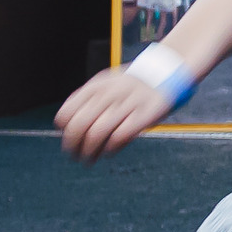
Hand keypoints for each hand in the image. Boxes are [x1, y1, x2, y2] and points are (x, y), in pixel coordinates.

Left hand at [55, 68, 172, 163]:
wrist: (167, 71)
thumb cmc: (133, 85)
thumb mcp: (107, 83)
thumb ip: (88, 100)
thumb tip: (66, 126)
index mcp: (96, 87)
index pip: (66, 114)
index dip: (64, 130)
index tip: (69, 138)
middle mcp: (109, 95)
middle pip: (78, 126)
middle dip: (72, 146)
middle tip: (74, 156)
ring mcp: (127, 104)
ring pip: (97, 133)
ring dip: (89, 152)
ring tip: (88, 160)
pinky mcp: (145, 115)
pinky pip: (120, 136)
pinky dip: (110, 149)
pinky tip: (109, 152)